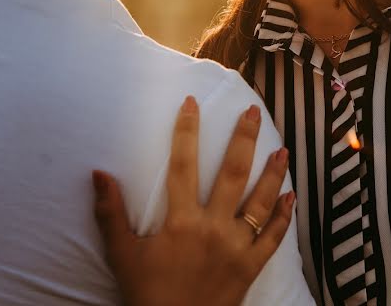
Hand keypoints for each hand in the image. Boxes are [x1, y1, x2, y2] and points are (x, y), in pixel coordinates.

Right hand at [92, 96, 294, 305]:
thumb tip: (99, 174)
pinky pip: (272, 238)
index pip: (183, 164)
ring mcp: (236, 248)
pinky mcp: (251, 267)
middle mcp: (213, 228)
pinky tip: (292, 197)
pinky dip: (284, 217)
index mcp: (181, 221)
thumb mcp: (122, 254)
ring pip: (260, 202)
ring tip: (283, 150)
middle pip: (232, 173)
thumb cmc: (146, 295)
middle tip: (252, 112)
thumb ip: (110, 214)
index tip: (192, 103)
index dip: (187, 131)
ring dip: (273, 174)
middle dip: (243, 139)